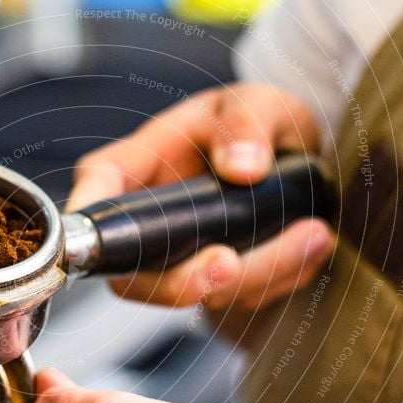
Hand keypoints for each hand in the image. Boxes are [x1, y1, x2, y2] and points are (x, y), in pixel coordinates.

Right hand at [68, 83, 333, 311]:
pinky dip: (278, 279)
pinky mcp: (213, 283)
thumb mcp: (258, 103)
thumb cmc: (257, 121)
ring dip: (257, 275)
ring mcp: (177, 258)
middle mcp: (147, 220)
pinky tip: (308, 245)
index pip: (98, 187)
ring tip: (313, 234)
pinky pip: (238, 299)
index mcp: (139, 165)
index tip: (106, 241)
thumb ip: (248, 124)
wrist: (292, 159)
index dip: (89, 218)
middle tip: (228, 266)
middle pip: (132, 272)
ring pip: (195, 293)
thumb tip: (241, 167)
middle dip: (179, 282)